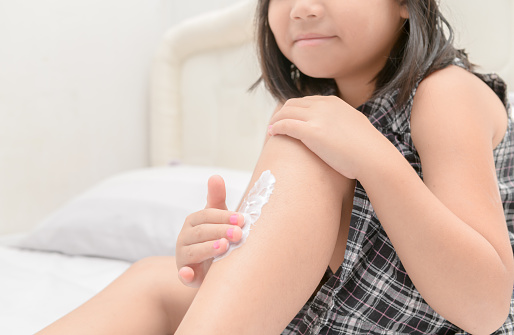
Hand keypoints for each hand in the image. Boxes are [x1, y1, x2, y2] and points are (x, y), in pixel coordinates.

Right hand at [176, 175, 243, 287]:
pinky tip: (190, 274)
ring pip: (193, 251)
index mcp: (193, 221)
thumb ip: (217, 198)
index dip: (224, 216)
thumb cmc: (215, 236)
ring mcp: (183, 256)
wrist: (209, 266)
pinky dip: (185, 274)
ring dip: (208, 249)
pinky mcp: (186, 275)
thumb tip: (215, 176)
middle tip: (239, 234)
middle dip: (220, 231)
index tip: (242, 219)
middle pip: (201, 232)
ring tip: (224, 247)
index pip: (207, 215)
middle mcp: (185, 237)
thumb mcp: (217, 217)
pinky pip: (183, 275)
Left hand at [268, 95, 387, 179]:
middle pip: (293, 104)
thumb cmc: (368, 149)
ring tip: (271, 130)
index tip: (289, 119)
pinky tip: (272, 134)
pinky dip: (275, 127)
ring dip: (275, 120)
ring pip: (286, 112)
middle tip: (275, 124)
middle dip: (282, 113)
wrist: (373, 157)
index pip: (307, 101)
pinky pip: (285, 124)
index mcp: (334, 102)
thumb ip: (343, 123)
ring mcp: (316, 117)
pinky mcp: (310, 131)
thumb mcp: (355, 126)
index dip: (295, 110)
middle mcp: (323, 105)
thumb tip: (341, 130)